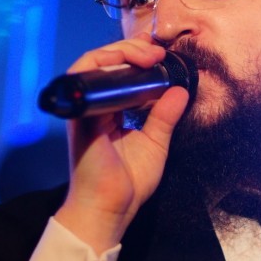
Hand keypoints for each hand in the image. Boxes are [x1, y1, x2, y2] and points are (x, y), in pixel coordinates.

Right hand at [53, 33, 189, 253]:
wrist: (109, 211)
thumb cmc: (128, 184)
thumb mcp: (155, 143)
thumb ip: (164, 116)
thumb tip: (180, 91)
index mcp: (110, 113)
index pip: (118, 75)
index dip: (135, 57)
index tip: (159, 55)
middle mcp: (94, 108)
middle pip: (103, 64)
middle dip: (130, 49)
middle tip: (155, 53)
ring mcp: (84, 110)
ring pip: (91, 65)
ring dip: (119, 53)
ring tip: (145, 56)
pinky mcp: (80, 115)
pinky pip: (83, 79)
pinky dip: (104, 65)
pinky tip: (128, 65)